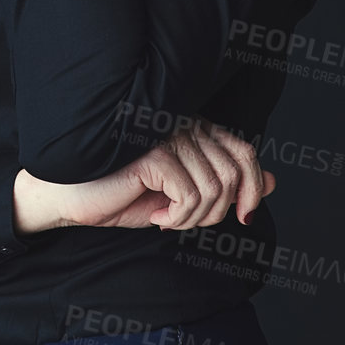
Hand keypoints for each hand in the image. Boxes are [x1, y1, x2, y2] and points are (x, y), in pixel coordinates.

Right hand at [13, 118, 274, 234]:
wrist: (70, 199)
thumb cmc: (120, 195)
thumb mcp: (182, 197)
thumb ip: (226, 187)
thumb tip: (274, 182)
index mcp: (193, 129)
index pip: (245, 152)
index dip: (255, 188)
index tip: (244, 217)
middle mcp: (183, 124)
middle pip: (235, 174)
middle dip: (218, 211)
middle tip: (186, 220)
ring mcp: (167, 136)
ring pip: (215, 189)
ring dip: (194, 219)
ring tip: (166, 219)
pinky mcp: (152, 154)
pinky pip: (191, 195)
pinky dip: (177, 218)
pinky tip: (155, 216)